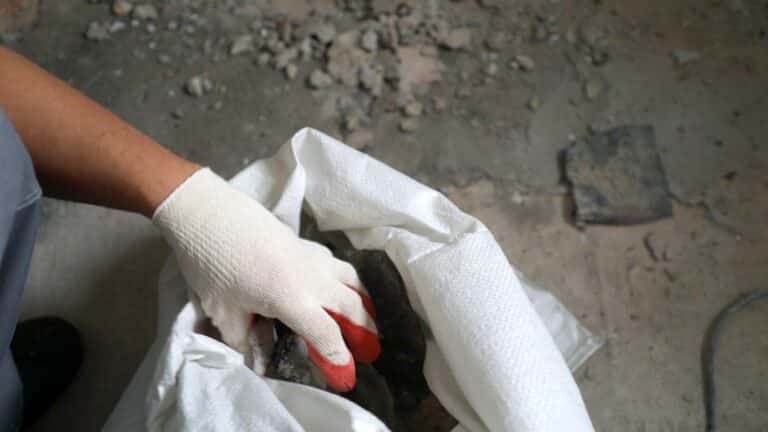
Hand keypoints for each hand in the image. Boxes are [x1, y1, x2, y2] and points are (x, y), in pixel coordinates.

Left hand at [153, 168, 379, 390]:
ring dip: (362, 301)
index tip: (346, 380)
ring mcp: (311, 256)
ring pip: (350, 279)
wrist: (207, 213)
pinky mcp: (304, 242)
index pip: (326, 335)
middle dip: (365, 331)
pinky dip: (345, 279)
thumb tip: (253, 362)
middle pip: (351, 306)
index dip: (339, 360)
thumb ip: (242, 340)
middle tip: (370, 351)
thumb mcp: (222, 311)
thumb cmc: (212, 264)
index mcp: (292, 299)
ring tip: (366, 317)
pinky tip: (336, 284)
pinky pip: (336, 263)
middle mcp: (311, 278)